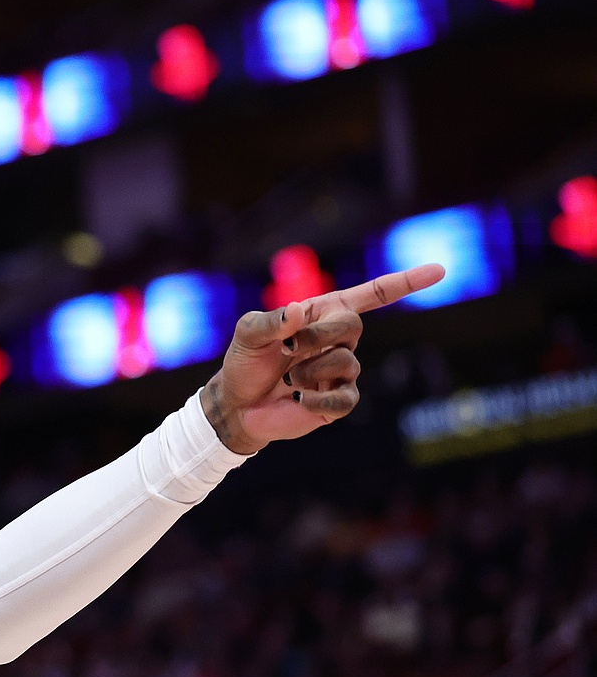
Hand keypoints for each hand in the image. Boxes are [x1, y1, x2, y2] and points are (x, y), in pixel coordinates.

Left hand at [201, 263, 445, 453]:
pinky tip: (300, 398)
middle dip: (318, 335)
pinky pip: (346, 398)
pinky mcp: (337, 401)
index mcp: (322, 314)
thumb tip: (300, 311)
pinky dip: (321, 398)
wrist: (237, 405)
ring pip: (346, 362)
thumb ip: (270, 320)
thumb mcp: (248, 334)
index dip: (404, 283)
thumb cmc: (244, 363)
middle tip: (288, 349)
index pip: (370, 295)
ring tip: (287, 380)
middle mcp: (337, 340)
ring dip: (310, 368)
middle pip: (352, 326)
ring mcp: (340, 371)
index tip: (439, 271)